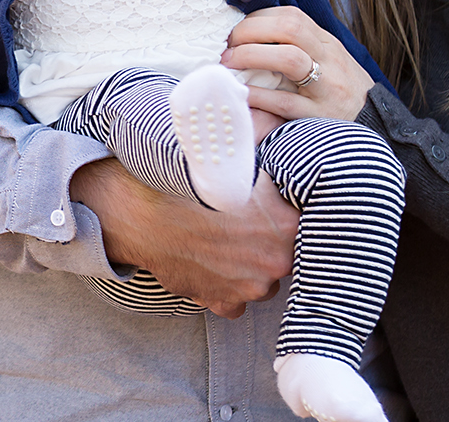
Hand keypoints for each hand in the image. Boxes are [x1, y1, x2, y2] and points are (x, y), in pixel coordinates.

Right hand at [69, 158, 295, 317]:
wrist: (141, 212)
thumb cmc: (187, 183)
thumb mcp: (237, 164)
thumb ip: (270, 166)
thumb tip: (288, 147)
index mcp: (286, 225)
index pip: (306, 224)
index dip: (289, 214)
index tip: (276, 208)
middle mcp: (275, 262)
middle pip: (285, 254)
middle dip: (270, 241)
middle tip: (245, 223)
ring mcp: (248, 287)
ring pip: (262, 279)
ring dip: (249, 265)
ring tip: (224, 241)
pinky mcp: (222, 301)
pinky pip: (235, 300)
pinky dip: (226, 286)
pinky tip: (211, 263)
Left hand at [222, 6, 374, 123]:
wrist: (374, 124)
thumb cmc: (340, 88)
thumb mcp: (328, 58)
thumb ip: (299, 45)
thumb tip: (252, 32)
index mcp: (328, 43)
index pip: (292, 16)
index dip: (258, 18)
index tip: (236, 28)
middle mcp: (330, 60)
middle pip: (290, 29)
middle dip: (251, 31)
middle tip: (227, 44)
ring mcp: (327, 88)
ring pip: (289, 59)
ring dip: (251, 56)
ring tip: (228, 63)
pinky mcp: (319, 116)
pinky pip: (285, 102)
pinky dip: (258, 95)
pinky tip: (240, 92)